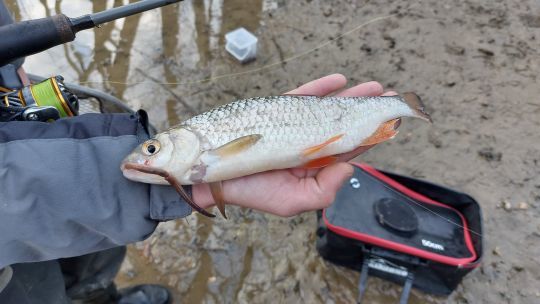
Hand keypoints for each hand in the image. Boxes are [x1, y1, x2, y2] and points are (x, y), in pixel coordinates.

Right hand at [193, 74, 395, 216]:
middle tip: (391, 96)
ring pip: (328, 108)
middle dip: (367, 111)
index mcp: (314, 165)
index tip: (391, 122)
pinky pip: (302, 96)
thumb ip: (324, 191)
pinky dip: (320, 87)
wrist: (214, 175)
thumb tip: (349, 168)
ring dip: (352, 96)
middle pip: (344, 124)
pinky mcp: (277, 111)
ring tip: (375, 86)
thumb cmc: (253, 192)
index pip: (348, 148)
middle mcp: (308, 143)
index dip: (371, 135)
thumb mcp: (293, 202)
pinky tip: (339, 79)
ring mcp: (294, 125)